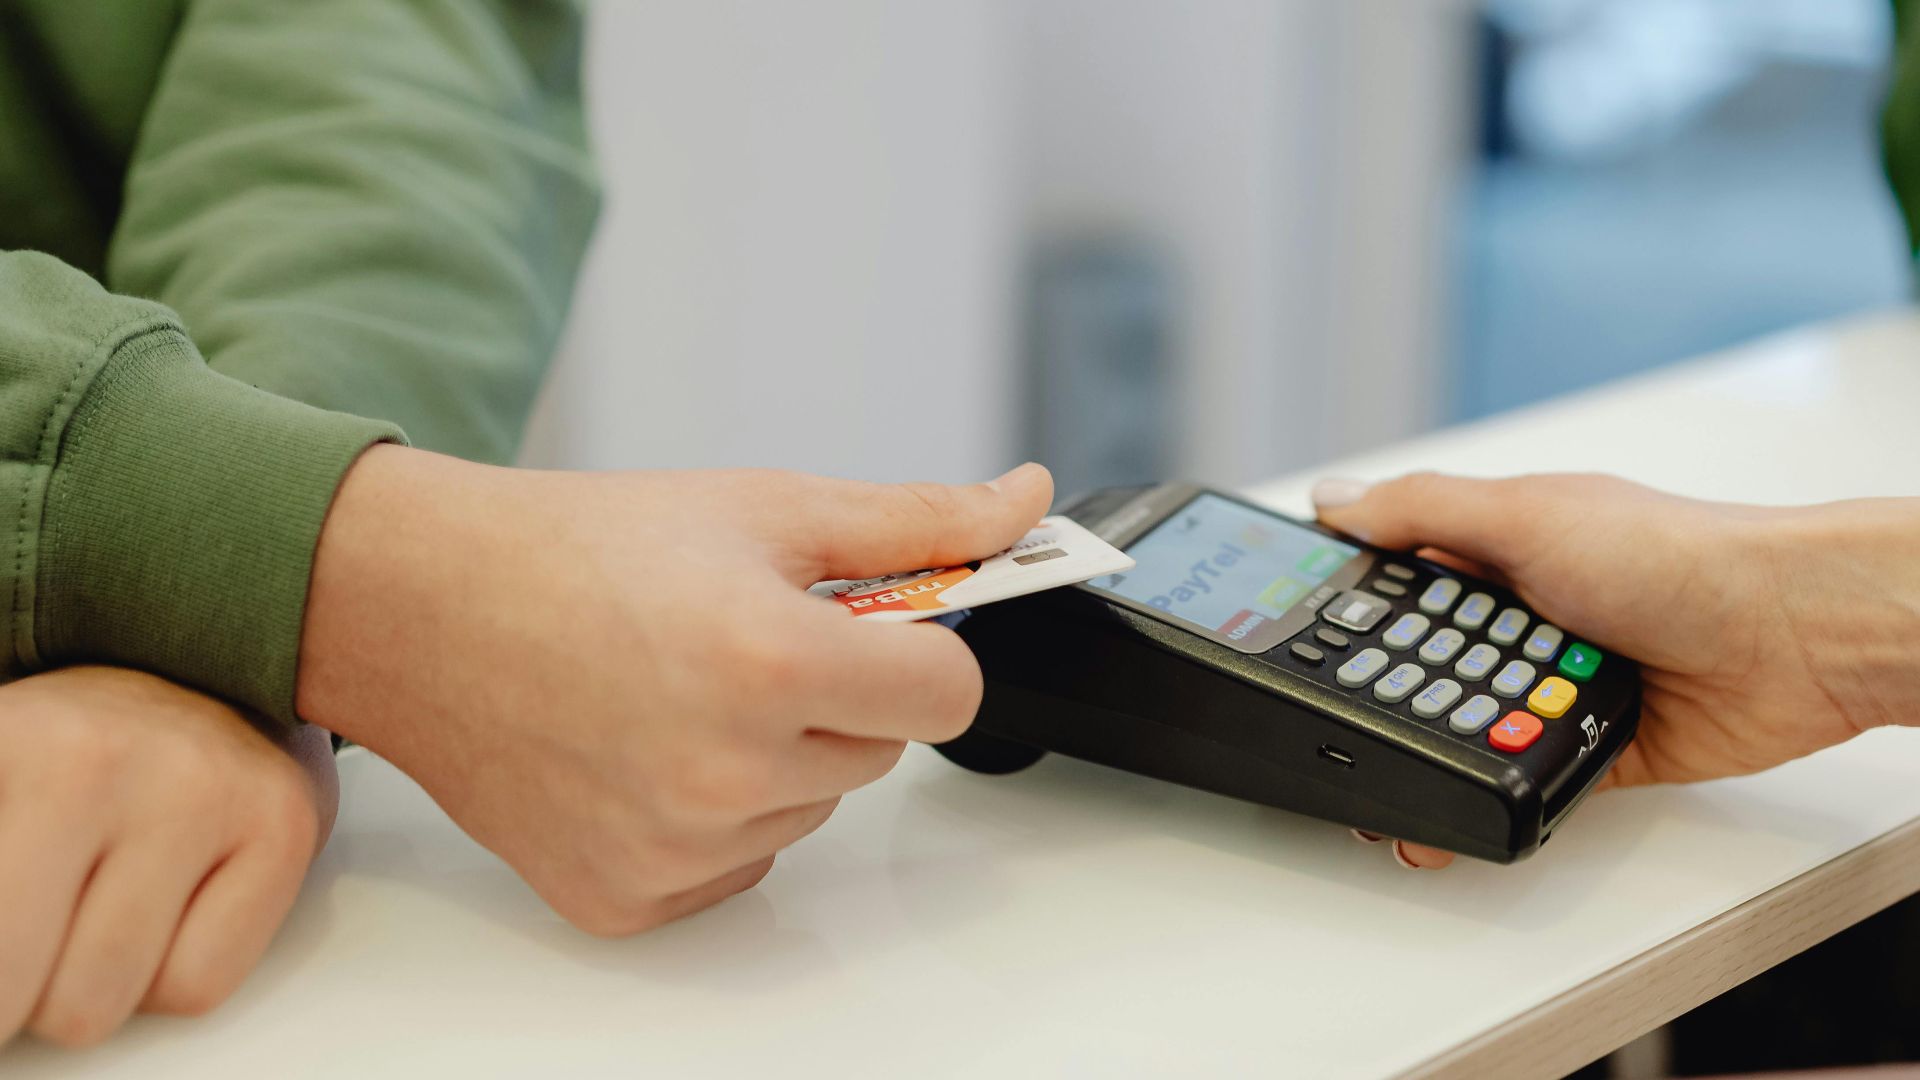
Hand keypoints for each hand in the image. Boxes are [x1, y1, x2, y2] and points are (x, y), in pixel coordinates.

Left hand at [0, 667, 335, 1047]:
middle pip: (14, 986)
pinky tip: (172, 911)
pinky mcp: (283, 827)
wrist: (220, 661)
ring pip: (102, 1001)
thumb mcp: (1, 770)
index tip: (11, 953)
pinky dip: (174, 977)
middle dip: (19, 984)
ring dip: (92, 985)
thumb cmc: (88, 739)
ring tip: (100, 910)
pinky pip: (198, 987)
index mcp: (12, 742)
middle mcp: (102, 760)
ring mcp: (204, 793)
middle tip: (37, 926)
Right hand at [297, 449, 1051, 934]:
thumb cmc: (578, 548)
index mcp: (769, 660)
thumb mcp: (761, 508)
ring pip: (809, 810)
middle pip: (880, 753)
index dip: (924, 651)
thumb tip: (1021, 503)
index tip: (881, 630)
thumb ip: (912, 519)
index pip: (949, 695)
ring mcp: (674, 848)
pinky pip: (737, 865)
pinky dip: (714, 819)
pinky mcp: (626, 898)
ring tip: (680, 690)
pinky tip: (644, 751)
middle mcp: (725, 772)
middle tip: (746, 643)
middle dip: (840, 695)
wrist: (419, 607)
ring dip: (776, 758)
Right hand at [1311, 472, 1919, 869]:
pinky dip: (1499, 788)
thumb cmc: (1681, 555)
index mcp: (1502, 547)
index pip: (1401, 575)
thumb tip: (1334, 500)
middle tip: (1359, 713)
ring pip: (1470, 723)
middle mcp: (1526, 612)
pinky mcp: (1592, 743)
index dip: (1353, 607)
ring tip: (1409, 763)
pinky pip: (1526, 775)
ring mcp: (1557, 679)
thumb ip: (1423, 510)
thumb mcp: (1527, 514)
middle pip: (1426, 659)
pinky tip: (1469, 797)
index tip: (1304, 640)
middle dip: (1394, 690)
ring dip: (1446, 741)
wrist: (1793, 637)